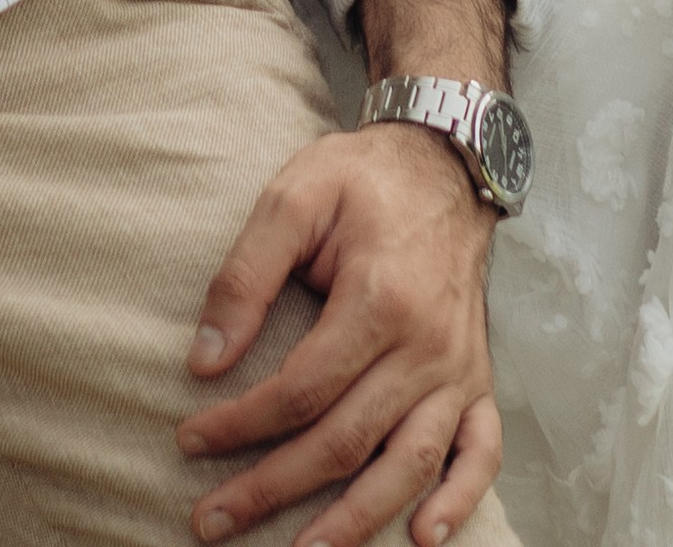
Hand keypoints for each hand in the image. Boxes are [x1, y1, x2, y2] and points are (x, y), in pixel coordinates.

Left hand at [178, 127, 501, 546]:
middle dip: (273, 489)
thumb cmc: (362, 180)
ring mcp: (458, 369)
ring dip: (355, 521)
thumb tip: (205, 359)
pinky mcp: (478, 379)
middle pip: (345, 440)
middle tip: (211, 519)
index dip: (240, 424)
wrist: (443, 163)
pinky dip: (460, 500)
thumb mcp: (293, 196)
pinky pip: (482, 452)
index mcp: (379, 299)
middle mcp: (426, 346)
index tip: (191, 440)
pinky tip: (422, 536)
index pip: (300, 390)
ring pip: (408, 464)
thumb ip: (245, 275)